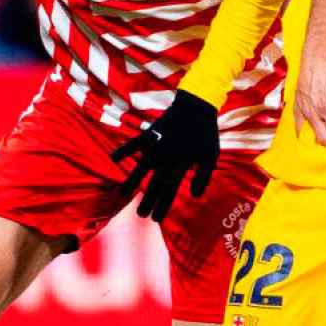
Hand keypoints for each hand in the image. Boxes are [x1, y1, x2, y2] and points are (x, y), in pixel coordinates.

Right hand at [112, 90, 219, 220]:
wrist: (196, 106)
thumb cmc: (206, 133)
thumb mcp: (212, 155)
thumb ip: (203, 176)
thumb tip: (194, 196)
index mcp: (181, 164)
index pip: (169, 190)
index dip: (162, 205)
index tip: (156, 219)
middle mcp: (166, 158)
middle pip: (154, 184)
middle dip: (148, 200)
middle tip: (141, 215)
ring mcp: (156, 146)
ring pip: (141, 168)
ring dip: (132, 181)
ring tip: (123, 194)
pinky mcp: (149, 134)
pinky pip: (133, 144)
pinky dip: (124, 150)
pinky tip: (113, 159)